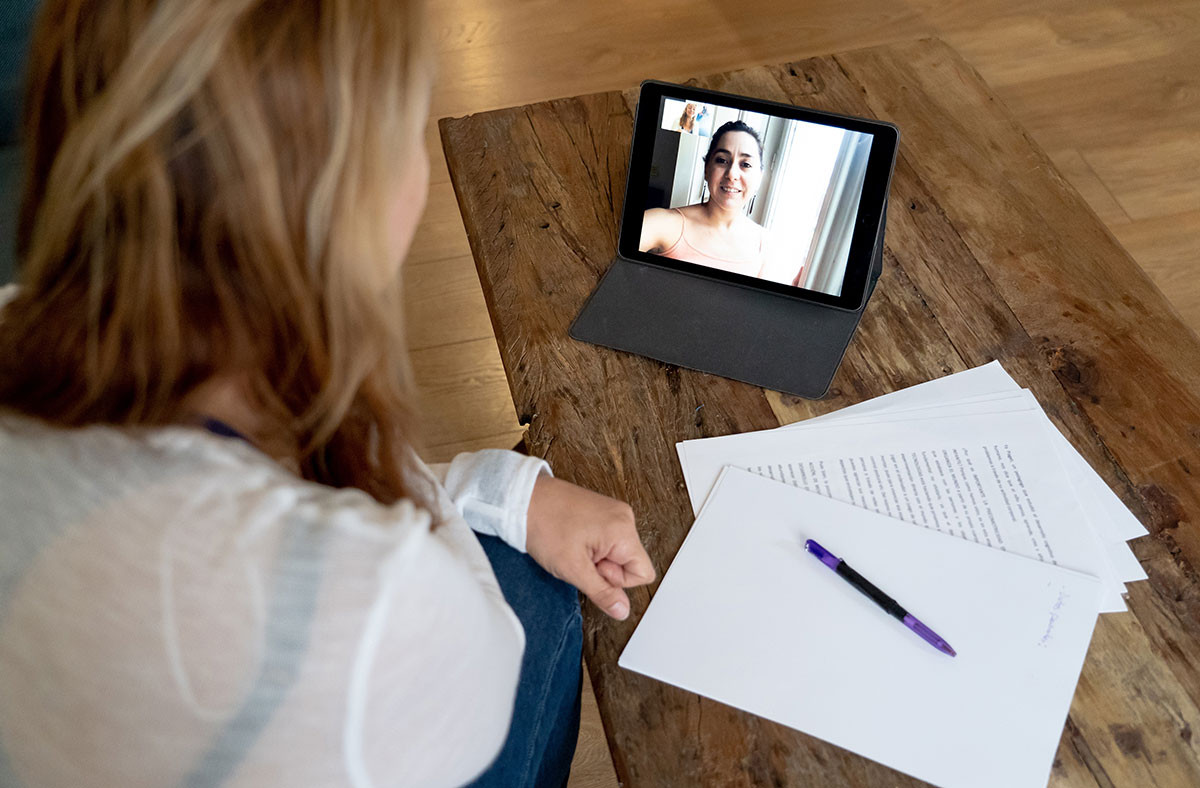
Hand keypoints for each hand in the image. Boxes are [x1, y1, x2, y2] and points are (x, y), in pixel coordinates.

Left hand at [525, 475, 655, 619]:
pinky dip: (592, 546)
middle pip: (630, 562)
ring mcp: (613, 512)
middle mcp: (624, 517)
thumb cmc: (544, 526)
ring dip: (597, 558)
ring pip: (617, 552)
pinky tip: (573, 539)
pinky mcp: (602, 511)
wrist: (522, 498)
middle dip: (605, 568)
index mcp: (623, 531)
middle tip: (579, 557)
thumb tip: (621, 610)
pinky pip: (607, 540)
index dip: (617, 581)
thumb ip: (602, 593)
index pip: (643, 573)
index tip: (593, 569)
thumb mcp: (573, 569)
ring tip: (574, 547)